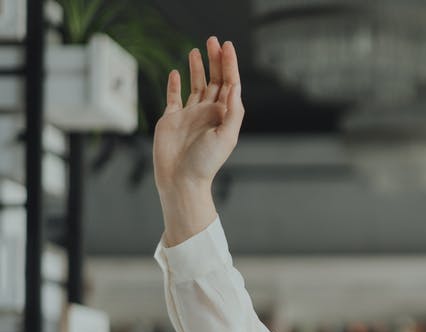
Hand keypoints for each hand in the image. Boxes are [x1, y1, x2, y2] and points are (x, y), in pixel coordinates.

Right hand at [153, 37, 243, 195]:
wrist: (181, 179)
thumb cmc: (206, 162)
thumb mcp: (227, 136)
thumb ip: (233, 110)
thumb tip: (234, 86)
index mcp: (224, 115)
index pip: (229, 84)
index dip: (229, 64)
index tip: (227, 46)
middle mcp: (208, 112)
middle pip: (214, 80)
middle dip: (215, 60)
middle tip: (213, 40)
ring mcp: (190, 114)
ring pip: (196, 85)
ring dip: (197, 68)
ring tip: (197, 49)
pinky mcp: (171, 119)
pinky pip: (174, 97)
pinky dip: (175, 84)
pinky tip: (175, 72)